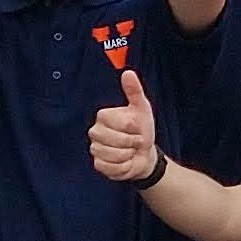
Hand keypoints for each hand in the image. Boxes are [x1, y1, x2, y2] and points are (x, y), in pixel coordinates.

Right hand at [87, 65, 160, 184]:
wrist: (145, 153)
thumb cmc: (142, 129)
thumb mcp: (141, 108)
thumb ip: (134, 91)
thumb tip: (128, 72)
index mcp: (103, 116)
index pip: (117, 122)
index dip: (131, 127)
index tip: (137, 128)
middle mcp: (95, 131)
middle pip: (113, 139)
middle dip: (130, 142)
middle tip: (135, 141)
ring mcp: (95, 149)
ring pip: (112, 154)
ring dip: (128, 155)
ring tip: (130, 151)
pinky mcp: (98, 164)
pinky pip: (111, 167)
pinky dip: (124, 167)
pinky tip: (126, 162)